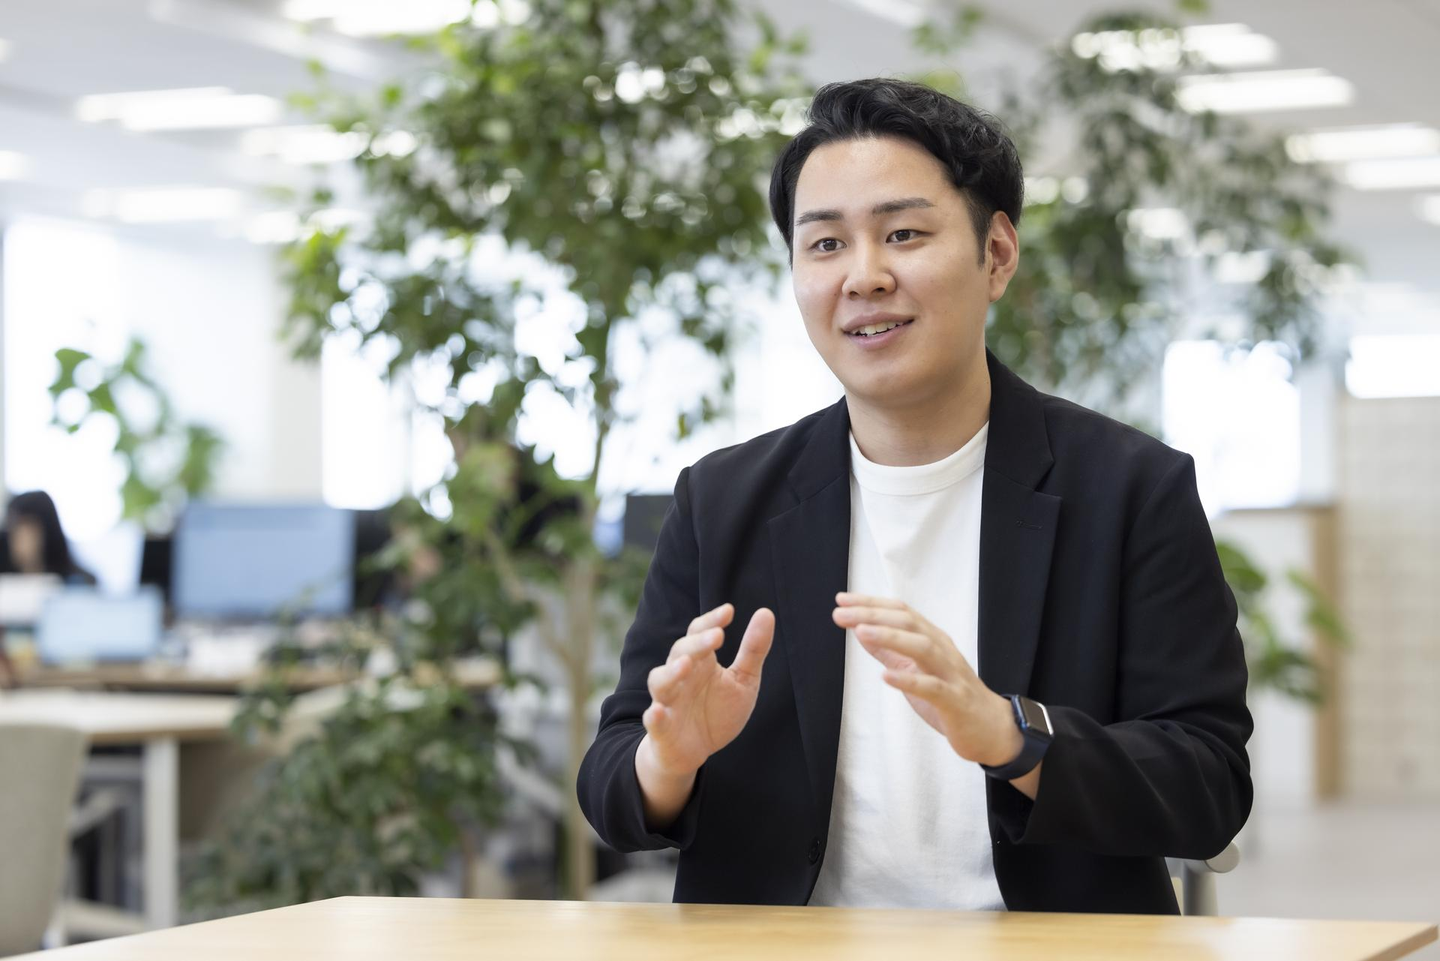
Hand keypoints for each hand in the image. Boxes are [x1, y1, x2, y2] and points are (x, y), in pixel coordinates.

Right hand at [640, 602, 775, 779]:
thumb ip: (753, 649)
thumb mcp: (743, 681)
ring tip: (686, 664)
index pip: (699, 633)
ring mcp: (668, 701)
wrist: (693, 751)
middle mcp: (681, 677)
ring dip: (671, 672)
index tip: (729, 611)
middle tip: (717, 635)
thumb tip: (766, 612)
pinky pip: (653, 720)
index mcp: (701, 662)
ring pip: (661, 681)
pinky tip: (658, 711)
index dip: (711, 621)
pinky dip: (654, 716)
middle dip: (697, 643)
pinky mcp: (661, 729)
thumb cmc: (717, 711)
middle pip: (681, 651)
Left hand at [832, 592, 1021, 767]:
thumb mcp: (915, 670)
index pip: (901, 613)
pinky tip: (886, 676)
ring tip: (860, 632)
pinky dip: (909, 680)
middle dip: (873, 616)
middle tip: (840, 613)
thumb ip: (891, 651)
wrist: (992, 729)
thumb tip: (861, 630)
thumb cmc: (950, 697)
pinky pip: (933, 687)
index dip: (871, 604)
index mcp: (932, 640)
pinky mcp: (955, 700)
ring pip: (922, 648)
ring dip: (890, 638)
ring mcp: (950, 674)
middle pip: (908, 624)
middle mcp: (942, 650)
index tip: (842, 600)